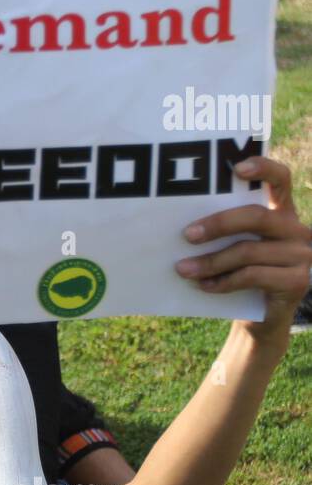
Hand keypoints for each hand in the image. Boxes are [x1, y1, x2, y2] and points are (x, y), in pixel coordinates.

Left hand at [175, 156, 311, 338]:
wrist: (264, 316)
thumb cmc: (242, 272)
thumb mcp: (237, 246)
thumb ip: (226, 231)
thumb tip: (183, 227)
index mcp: (282, 212)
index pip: (280, 179)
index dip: (263, 168)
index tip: (236, 168)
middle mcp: (297, 229)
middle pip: (256, 217)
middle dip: (218, 224)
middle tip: (187, 235)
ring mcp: (301, 256)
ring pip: (248, 252)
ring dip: (210, 262)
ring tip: (183, 269)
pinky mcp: (297, 281)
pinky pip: (252, 277)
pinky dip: (223, 282)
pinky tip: (204, 286)